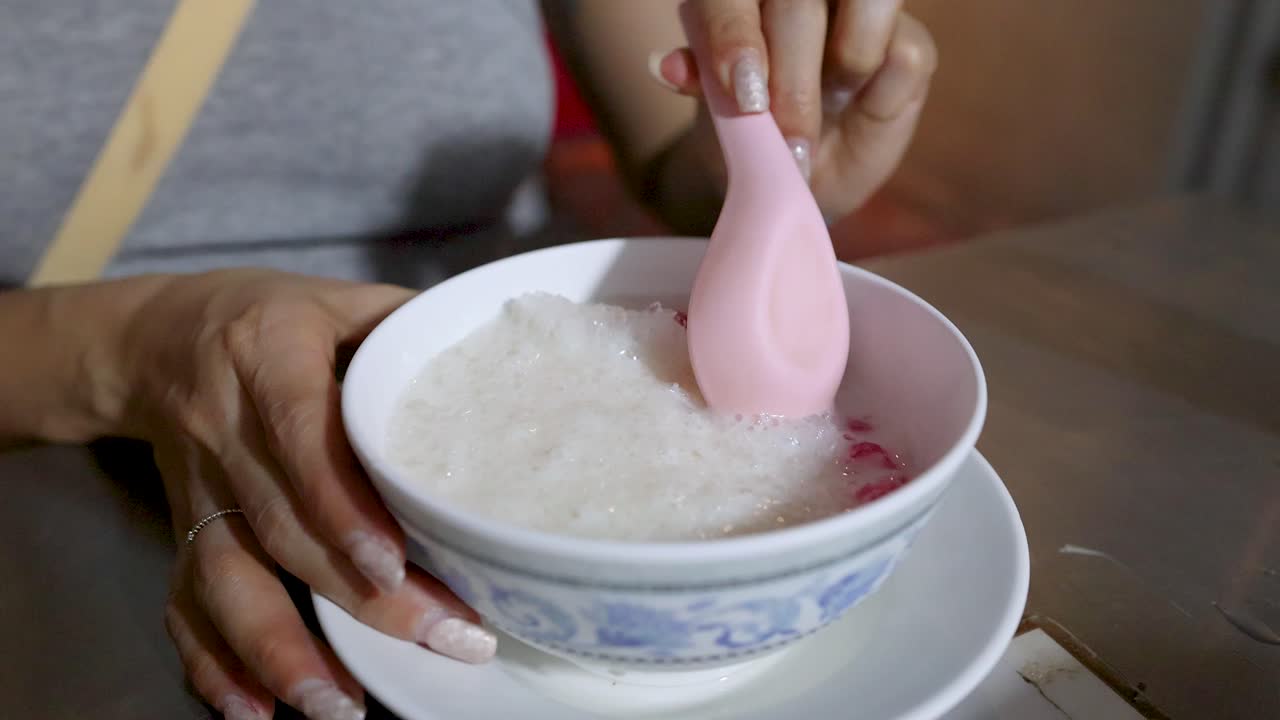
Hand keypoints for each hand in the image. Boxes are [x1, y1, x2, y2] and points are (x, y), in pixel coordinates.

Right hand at [118, 270, 495, 718]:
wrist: (158, 340)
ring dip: (280, 648)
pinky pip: (186, 602)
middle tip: (443, 636)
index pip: (302, 434)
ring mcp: (200, 489)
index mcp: (269, 353)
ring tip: (339, 704)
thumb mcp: (343, 300)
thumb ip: (410, 329)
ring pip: (227, 577)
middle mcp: (225, 427)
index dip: (340, 503)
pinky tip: (254, 710)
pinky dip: (215, 663)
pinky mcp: (184, 531)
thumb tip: (505, 364)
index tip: (391, 560)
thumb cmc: (275, 317)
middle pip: (283, 525)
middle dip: (360, 594)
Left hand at [652, 0, 935, 221]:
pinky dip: (876, 96)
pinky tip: (853, 113)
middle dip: (792, 73)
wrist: (788, 174)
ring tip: (817, 124)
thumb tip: (666, 67)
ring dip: (843, 68)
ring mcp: (860, 9)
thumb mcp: (712, 111)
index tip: (743, 95)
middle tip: (784, 138)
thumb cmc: (744, 130)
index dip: (734, 34)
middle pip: (801, 0)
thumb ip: (698, 80)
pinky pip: (904, 56)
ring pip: (870, 1)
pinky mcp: (908, 44)